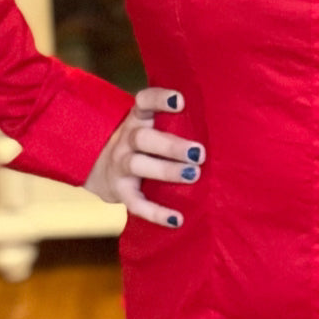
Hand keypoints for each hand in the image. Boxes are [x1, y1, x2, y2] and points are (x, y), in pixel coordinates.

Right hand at [83, 87, 204, 227]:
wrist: (98, 168)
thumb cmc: (142, 142)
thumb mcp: (150, 124)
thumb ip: (174, 121)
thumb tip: (220, 119)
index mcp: (138, 119)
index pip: (144, 102)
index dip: (159, 99)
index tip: (180, 100)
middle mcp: (126, 140)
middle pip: (143, 138)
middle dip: (171, 146)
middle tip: (199, 152)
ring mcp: (120, 165)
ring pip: (138, 165)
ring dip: (166, 171)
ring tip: (193, 175)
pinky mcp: (120, 192)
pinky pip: (135, 203)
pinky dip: (155, 213)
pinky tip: (176, 219)